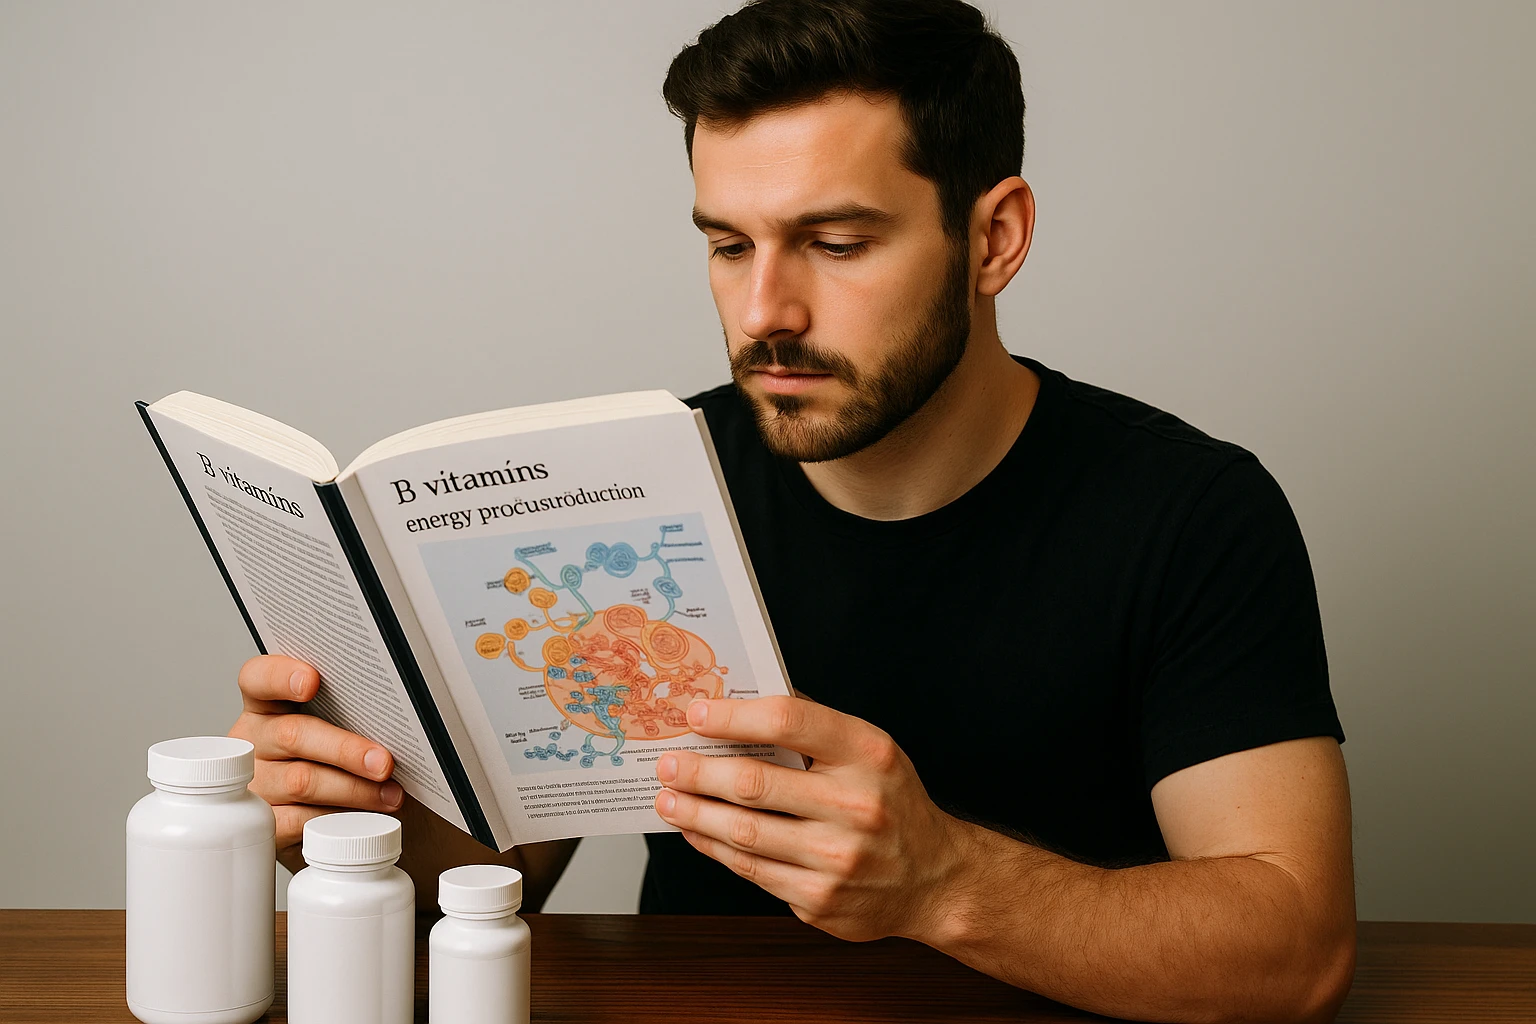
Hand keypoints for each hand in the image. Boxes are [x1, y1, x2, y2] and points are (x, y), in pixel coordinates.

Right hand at [229, 654, 403, 872]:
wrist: (334, 827)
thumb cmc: (342, 760)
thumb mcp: (343, 727)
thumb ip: (354, 713)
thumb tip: (398, 716)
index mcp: (269, 706)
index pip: (259, 678)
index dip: (281, 676)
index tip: (311, 681)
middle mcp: (254, 741)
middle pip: (292, 735)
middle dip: (346, 749)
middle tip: (383, 762)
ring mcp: (255, 784)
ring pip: (300, 781)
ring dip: (353, 789)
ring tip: (390, 795)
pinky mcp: (264, 825)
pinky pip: (297, 822)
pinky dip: (336, 820)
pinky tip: (362, 820)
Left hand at [653, 695, 962, 942]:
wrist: (934, 880)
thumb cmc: (891, 804)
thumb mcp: (871, 753)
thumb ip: (814, 728)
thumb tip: (741, 702)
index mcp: (869, 755)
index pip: (789, 722)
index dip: (734, 717)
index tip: (696, 715)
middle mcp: (857, 807)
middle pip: (754, 784)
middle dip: (698, 772)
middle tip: (668, 763)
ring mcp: (837, 860)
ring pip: (743, 834)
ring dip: (695, 813)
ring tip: (668, 797)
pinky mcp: (820, 899)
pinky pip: (751, 870)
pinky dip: (715, 848)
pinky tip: (698, 831)